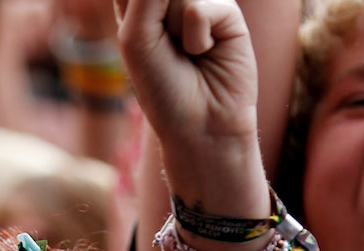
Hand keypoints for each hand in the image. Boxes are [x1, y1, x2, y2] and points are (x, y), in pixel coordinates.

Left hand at [115, 0, 264, 213]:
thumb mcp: (135, 38)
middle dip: (154, 17)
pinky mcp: (228, 14)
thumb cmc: (162, 88)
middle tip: (165, 47)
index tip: (141, 35)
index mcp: (140, 6)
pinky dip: (197, 38)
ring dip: (174, 30)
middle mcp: (170, 2)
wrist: (200, 125)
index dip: (136, 7)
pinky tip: (205, 53)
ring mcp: (202, 4)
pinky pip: (202, 8)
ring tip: (186, 53)